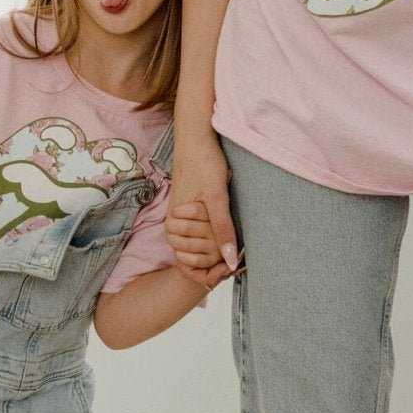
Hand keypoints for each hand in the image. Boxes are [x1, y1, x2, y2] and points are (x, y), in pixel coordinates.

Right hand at [168, 128, 239, 289]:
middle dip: (215, 263)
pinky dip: (212, 238)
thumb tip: (229, 260)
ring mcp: (179, 218)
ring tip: (235, 248)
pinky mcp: (187, 210)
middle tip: (239, 258)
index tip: (232, 268)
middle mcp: (174, 225)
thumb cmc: (205, 165)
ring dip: (214, 251)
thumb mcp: (218, 199)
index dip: (212, 272)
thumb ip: (223, 230)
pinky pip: (198, 235)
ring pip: (196, 249)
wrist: (196, 140)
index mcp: (176, 226)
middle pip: (194, 260)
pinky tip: (227, 234)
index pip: (191, 266)